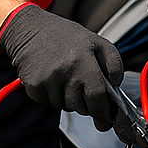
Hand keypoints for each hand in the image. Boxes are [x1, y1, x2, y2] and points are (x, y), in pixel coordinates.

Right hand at [0, 5, 124, 130]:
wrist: (31, 29)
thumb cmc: (67, 38)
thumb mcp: (97, 42)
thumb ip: (113, 64)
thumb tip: (116, 88)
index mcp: (85, 59)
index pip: (97, 95)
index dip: (104, 111)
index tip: (107, 118)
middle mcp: (66, 69)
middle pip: (81, 106)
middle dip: (86, 104)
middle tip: (82, 88)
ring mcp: (48, 78)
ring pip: (65, 106)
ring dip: (68, 99)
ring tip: (65, 77)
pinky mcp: (34, 84)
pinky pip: (48, 103)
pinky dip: (52, 97)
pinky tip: (51, 79)